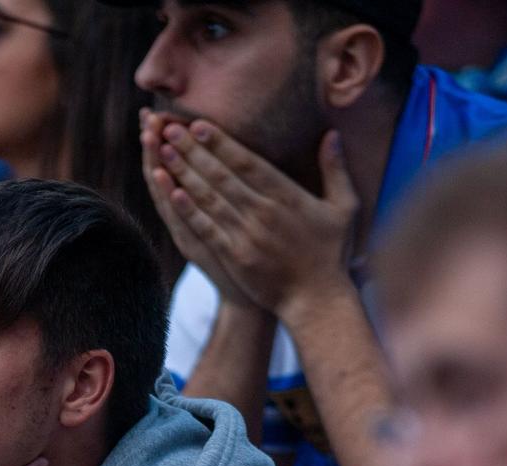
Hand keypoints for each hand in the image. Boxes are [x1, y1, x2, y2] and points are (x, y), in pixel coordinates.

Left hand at [147, 115, 361, 327]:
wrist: (316, 301)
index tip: (199, 124)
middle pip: (221, 175)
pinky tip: (171, 192)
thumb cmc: (331, 253)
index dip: (221, 142)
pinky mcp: (234, 256)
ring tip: (162, 152)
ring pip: (209, 198)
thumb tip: (332, 135)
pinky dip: (188, 209)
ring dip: (184, 173)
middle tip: (169, 128)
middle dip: (193, 150)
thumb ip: (336, 170)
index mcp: (287, 196)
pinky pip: (206, 228)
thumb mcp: (344, 208)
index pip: (248, 162)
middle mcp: (263, 212)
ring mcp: (246, 235)